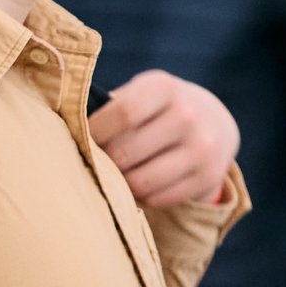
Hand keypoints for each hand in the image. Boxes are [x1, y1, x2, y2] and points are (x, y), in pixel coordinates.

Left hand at [89, 71, 238, 208]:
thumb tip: (71, 132)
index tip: (84, 141)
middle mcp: (188, 116)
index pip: (123, 113)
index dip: (95, 132)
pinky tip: (140, 184)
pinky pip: (159, 198)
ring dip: (120, 184)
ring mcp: (203, 148)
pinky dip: (142, 197)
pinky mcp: (210, 176)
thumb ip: (112, 108)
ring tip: (116, 176)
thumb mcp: (141, 93)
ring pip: (141, 181)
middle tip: (97, 164)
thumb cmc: (159, 108)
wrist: (214, 122)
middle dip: (104, 163)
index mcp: (165, 88)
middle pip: (126, 152)